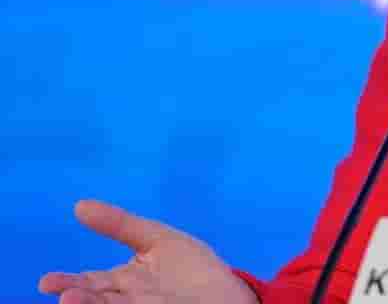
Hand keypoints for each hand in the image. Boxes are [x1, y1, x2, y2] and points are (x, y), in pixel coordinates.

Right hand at [38, 200, 259, 303]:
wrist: (229, 293)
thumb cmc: (191, 268)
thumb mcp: (156, 238)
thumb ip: (120, 224)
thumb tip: (79, 205)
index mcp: (122, 281)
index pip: (88, 282)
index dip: (67, 282)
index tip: (46, 283)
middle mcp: (126, 301)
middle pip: (95, 301)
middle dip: (78, 300)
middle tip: (64, 297)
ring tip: (73, 303)